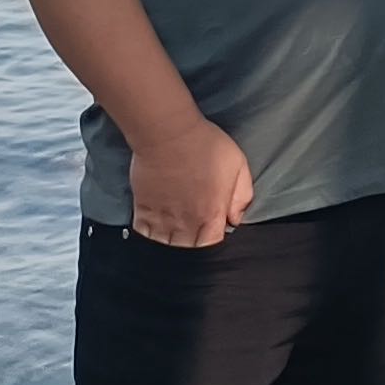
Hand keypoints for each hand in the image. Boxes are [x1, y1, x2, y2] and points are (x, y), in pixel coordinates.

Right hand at [126, 114, 254, 245]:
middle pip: (188, 252)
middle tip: (194, 239)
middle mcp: (186, 224)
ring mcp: (162, 219)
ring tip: (175, 238)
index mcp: (211, 216)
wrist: (168, 132)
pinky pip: (144, 235)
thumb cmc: (205, 144)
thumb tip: (236, 220)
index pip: (212, 248)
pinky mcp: (142, 209)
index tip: (213, 237)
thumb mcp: (238, 164)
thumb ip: (242, 196)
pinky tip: (154, 234)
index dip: (214, 246)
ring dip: (171, 247)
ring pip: (166, 247)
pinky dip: (149, 239)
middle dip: (192, 250)